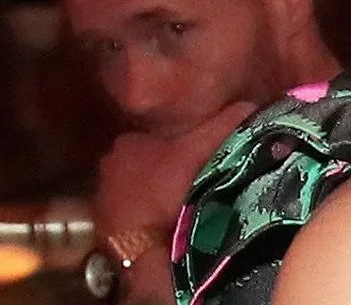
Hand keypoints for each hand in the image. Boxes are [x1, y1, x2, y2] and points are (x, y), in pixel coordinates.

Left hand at [95, 102, 256, 299]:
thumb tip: (249, 104)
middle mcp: (108, 164)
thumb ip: (225, 122)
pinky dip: (143, 213)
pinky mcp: (101, 223)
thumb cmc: (166, 190)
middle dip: (163, 166)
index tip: (197, 156)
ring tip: (178, 202)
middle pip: (144, 159)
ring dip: (152, 191)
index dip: (179, 144)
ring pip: (135, 186)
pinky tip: (161, 221)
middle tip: (191, 179)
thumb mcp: (201, 149)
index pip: (156, 134)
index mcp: (128, 142)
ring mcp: (101, 196)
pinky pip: (128, 210)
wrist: (140, 245)